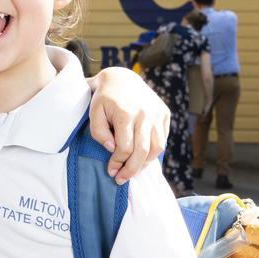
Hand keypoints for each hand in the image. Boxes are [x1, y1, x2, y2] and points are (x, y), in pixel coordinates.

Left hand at [89, 66, 168, 183]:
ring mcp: (157, 114)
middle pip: (143, 152)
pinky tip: (142, 156)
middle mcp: (145, 114)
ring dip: (145, 163)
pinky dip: (154, 151)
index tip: (111, 171)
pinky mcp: (165, 113)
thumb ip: (99, 133)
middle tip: (121, 179)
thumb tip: (112, 149)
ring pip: (157, 148)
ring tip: (133, 169)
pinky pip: (163, 139)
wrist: (122, 78)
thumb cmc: (104, 98)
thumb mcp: (94, 112)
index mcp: (126, 114)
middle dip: (132, 170)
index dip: (117, 163)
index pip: (125, 148)